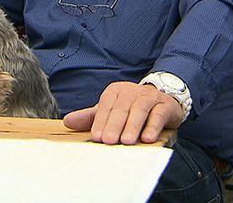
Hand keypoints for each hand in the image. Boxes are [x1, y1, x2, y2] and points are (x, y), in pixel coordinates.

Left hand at [62, 81, 183, 144]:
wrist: (162, 100)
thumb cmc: (131, 109)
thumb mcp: (110, 111)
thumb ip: (90, 117)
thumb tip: (67, 122)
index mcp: (115, 91)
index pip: (106, 106)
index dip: (101, 121)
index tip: (97, 137)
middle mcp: (132, 92)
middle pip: (122, 108)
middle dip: (115, 125)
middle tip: (109, 141)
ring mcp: (149, 97)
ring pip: (140, 110)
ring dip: (133, 126)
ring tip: (127, 141)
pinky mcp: (165, 105)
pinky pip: (158, 115)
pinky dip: (153, 126)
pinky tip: (148, 138)